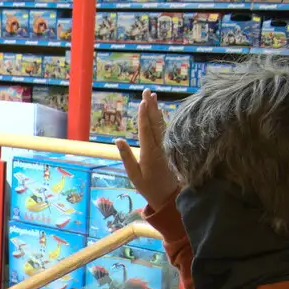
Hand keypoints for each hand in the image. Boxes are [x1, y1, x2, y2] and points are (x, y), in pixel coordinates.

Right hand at [114, 90, 178, 209]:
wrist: (170, 196)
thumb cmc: (149, 187)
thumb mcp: (134, 175)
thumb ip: (126, 157)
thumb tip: (118, 140)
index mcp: (149, 153)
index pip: (145, 131)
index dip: (143, 116)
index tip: (141, 102)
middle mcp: (159, 147)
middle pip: (154, 123)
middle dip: (150, 107)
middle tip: (147, 92)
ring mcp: (166, 147)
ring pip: (161, 125)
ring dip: (157, 110)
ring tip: (153, 97)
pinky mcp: (169, 148)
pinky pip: (165, 130)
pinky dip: (162, 119)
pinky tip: (159, 112)